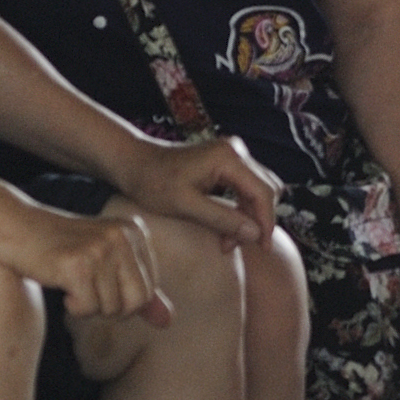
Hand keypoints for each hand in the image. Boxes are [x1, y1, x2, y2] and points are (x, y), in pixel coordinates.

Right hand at [24, 204, 172, 324]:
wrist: (18, 229)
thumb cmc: (64, 249)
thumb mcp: (108, 264)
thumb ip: (140, 290)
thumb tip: (168, 322)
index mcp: (136, 231)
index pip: (149, 289)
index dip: (123, 299)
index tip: (100, 283)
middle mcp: (123, 236)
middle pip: (137, 301)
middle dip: (112, 308)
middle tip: (88, 292)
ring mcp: (100, 248)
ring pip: (112, 308)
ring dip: (89, 307)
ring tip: (73, 284)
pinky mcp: (77, 264)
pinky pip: (87, 308)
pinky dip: (74, 307)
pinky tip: (61, 284)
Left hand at [113, 131, 277, 248]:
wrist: (133, 163)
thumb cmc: (152, 182)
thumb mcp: (185, 205)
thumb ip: (221, 219)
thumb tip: (255, 234)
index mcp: (228, 158)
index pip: (263, 192)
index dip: (266, 222)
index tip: (263, 247)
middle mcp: (236, 151)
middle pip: (265, 189)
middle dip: (256, 220)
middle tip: (236, 245)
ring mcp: (232, 155)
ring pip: (257, 190)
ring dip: (248, 216)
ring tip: (227, 240)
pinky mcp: (226, 162)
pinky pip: (245, 187)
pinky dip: (240, 209)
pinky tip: (226, 227)